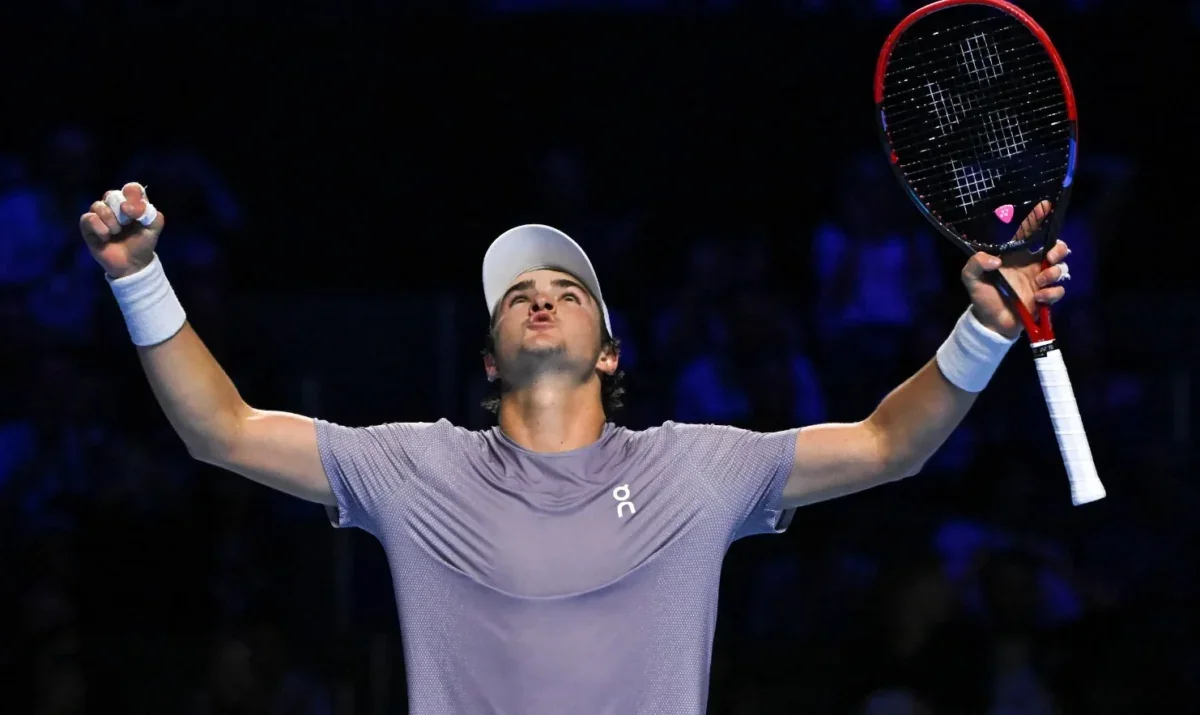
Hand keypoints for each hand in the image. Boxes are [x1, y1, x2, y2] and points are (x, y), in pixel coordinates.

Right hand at [79, 182, 164, 278]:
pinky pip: (88, 218)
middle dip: (121, 212)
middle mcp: (115, 205)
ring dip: (111, 222)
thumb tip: (126, 207)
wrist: (132, 264)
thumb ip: (150, 213)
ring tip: (116, 233)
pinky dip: (100, 228)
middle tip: (126, 224)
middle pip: (112, 195)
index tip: (135, 212)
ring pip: (99, 206)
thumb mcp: (154, 228)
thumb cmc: (143, 243)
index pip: (131, 188)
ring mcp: (100, 214)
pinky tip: (106, 237)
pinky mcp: (87, 225)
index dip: (132, 196)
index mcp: (132, 202)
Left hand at [960, 200, 1069, 337]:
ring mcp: (1040, 280)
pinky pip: (1059, 290)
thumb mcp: (971, 277)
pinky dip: (1052, 293)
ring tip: (1038, 281)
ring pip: (1061, 268)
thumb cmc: (982, 295)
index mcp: (1016, 255)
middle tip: (1049, 256)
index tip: (1046, 205)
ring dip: (1054, 272)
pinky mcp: (1045, 297)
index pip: (1029, 231)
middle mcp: (1031, 264)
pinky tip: (1038, 297)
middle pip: (1056, 247)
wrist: (990, 322)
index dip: (1038, 217)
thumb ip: (976, 262)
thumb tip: (996, 260)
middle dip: (1059, 248)